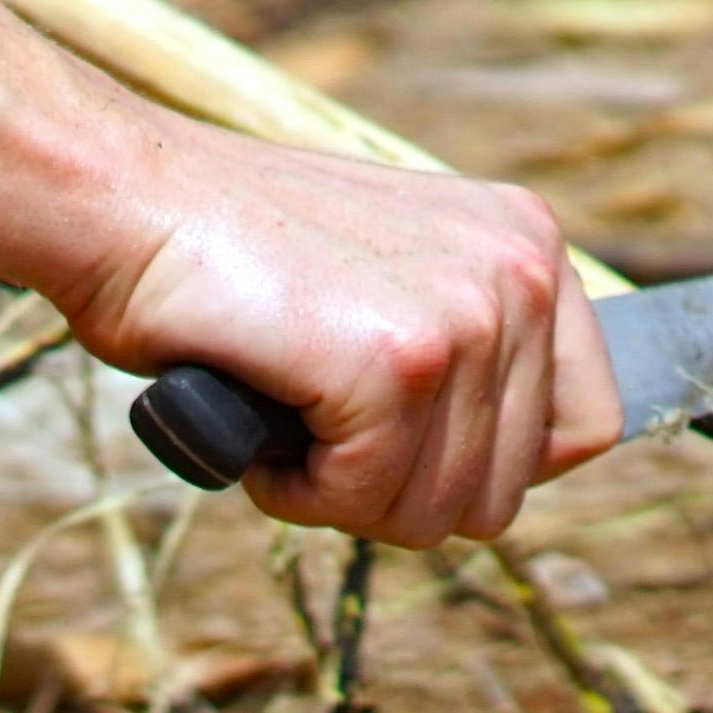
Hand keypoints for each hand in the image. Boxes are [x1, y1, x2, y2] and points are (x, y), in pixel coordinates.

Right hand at [67, 133, 613, 546]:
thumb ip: (464, 348)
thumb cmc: (230, 253)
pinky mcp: (395, 363)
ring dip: (343, 494)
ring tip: (287, 412)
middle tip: (320, 427)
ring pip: (435, 513)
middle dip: (400, 489)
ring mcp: (463, 317)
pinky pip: (366, 500)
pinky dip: (298, 492)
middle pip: (506, 491)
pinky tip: (263, 419)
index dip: (492, 464)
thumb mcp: (391, 279)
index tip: (410, 444)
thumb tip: (506, 467)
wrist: (123, 198)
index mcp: (529, 242)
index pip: (588, 422)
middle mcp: (521, 271)